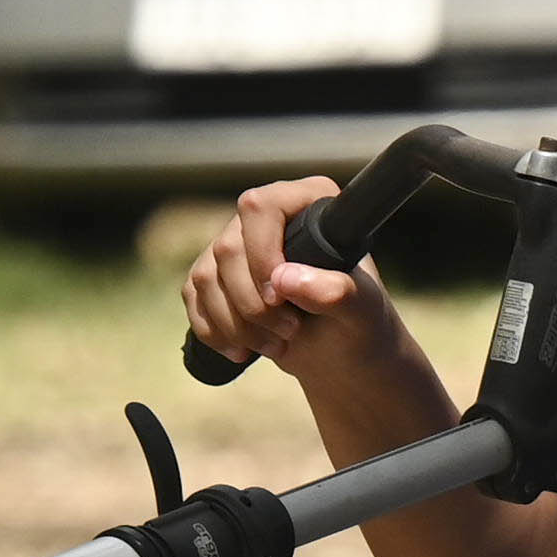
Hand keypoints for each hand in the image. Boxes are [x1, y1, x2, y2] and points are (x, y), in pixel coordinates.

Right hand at [178, 176, 424, 391]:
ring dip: (235, 324)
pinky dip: (215, 331)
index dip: (262, 254)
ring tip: (274, 346)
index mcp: (308, 204)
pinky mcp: (216, 275)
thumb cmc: (360, 322)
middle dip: (253, 304)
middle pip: (228, 248)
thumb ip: (337, 292)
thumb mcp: (362, 311)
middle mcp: (266, 217)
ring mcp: (237, 244)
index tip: (281, 299)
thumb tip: (285, 279)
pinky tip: (242, 350)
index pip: (261, 208)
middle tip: (290, 332)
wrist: (342, 351)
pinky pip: (193, 297)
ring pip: (205, 276)